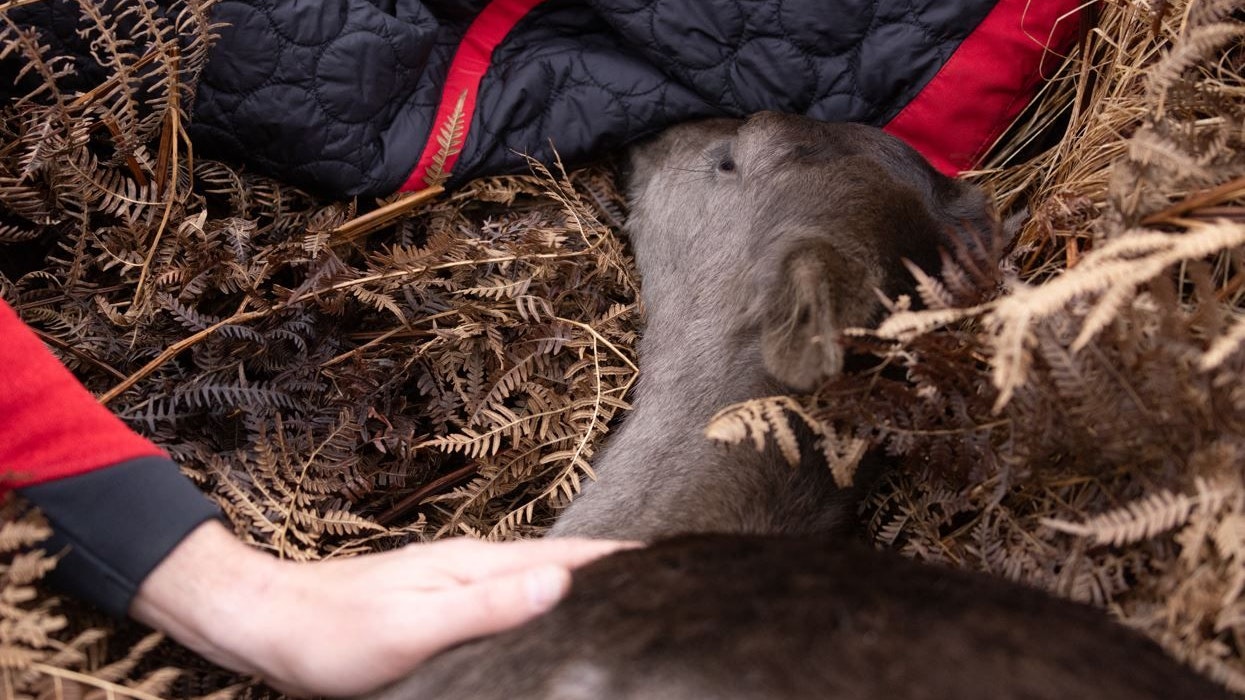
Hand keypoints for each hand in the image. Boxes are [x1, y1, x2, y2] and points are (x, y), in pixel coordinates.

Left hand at [130, 520, 632, 696]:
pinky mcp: (439, 602)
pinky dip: (545, 599)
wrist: (266, 621)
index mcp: (477, 566)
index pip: (569, 558)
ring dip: (583, 582)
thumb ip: (486, 605)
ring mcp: (455, 581)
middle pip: (562, 563)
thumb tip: (561, 583)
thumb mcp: (412, 628)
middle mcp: (472, 565)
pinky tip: (549, 616)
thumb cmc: (332, 632)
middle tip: (669, 581)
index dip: (622, 559)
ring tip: (627, 595)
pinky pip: (510, 595)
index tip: (677, 560)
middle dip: (616, 567)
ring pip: (537, 578)